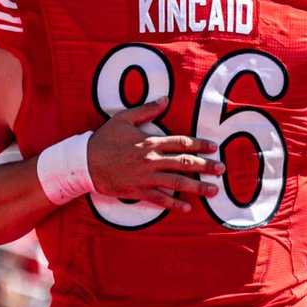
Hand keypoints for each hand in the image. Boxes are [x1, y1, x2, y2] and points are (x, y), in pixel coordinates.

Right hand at [88, 99, 224, 212]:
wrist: (84, 162)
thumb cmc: (104, 139)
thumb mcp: (123, 118)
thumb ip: (146, 109)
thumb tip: (165, 99)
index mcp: (151, 141)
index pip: (181, 142)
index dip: (200, 145)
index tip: (214, 147)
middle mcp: (152, 159)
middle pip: (184, 163)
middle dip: (206, 166)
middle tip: (222, 170)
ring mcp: (146, 176)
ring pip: (177, 182)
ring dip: (197, 187)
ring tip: (213, 190)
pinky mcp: (138, 191)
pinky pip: (160, 199)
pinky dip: (174, 204)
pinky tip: (187, 208)